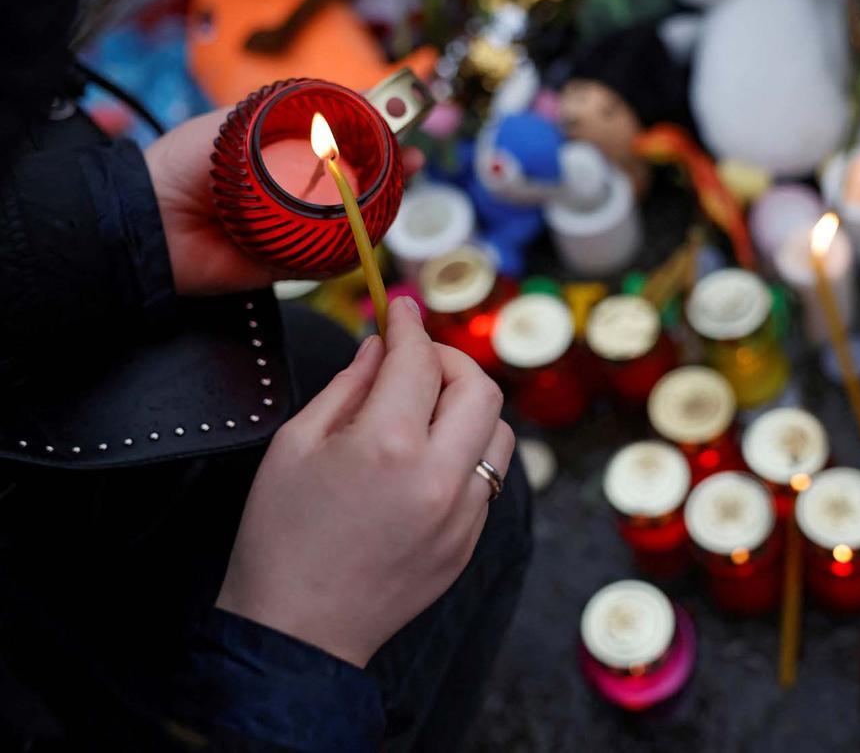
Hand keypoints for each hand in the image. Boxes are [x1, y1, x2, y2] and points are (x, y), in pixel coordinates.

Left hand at [145, 109, 424, 295]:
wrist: (154, 219)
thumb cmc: (189, 163)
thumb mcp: (245, 123)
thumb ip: (296, 111)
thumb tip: (356, 96)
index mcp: (285, 155)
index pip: (342, 145)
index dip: (376, 139)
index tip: (404, 131)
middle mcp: (295, 192)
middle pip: (355, 185)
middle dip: (388, 174)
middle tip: (412, 162)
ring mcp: (296, 229)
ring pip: (351, 223)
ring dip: (378, 212)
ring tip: (397, 194)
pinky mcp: (289, 264)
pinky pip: (329, 260)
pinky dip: (349, 250)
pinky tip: (365, 235)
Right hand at [216, 297, 512, 666]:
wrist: (297, 632)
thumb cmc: (280, 538)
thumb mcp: (295, 445)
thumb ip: (348, 386)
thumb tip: (381, 348)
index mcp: (389, 447)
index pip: (419, 360)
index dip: (409, 324)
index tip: (400, 308)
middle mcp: (439, 478)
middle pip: (480, 388)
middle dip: (449, 359)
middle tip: (415, 359)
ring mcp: (462, 515)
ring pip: (497, 432)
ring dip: (467, 407)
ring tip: (425, 410)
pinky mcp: (470, 542)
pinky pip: (486, 477)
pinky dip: (465, 452)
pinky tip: (426, 458)